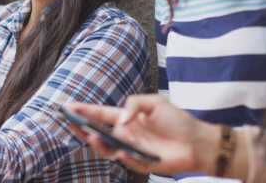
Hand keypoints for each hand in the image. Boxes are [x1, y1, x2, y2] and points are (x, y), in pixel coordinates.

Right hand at [67, 94, 218, 175]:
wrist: (198, 141)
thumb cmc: (177, 120)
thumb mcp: (154, 102)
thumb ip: (134, 104)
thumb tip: (120, 121)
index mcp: (126, 119)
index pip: (101, 115)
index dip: (85, 111)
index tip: (67, 107)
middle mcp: (126, 135)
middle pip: (98, 134)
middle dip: (82, 129)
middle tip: (70, 123)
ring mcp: (133, 150)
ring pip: (109, 150)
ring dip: (99, 144)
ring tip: (92, 137)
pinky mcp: (143, 163)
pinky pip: (130, 162)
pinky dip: (125, 157)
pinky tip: (123, 150)